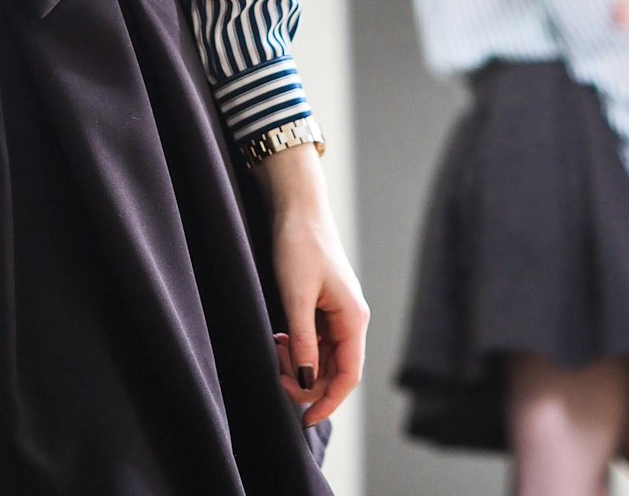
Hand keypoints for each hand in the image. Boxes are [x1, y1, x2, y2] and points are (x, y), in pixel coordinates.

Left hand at [255, 146, 368, 427]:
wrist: (297, 207)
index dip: (328, 402)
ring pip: (322, 358)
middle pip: (334, 371)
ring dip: (300, 363)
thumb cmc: (299, 245)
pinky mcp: (323, 305)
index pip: (348, 376)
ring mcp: (337, 313)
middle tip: (276, 367)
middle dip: (306, 379)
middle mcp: (350, 319)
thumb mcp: (296, 296)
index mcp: (352, 319)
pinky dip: (298, 347)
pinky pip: (315, 341)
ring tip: (277, 345)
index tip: (304, 421)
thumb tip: (306, 383)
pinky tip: (281, 337)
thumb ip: (304, 343)